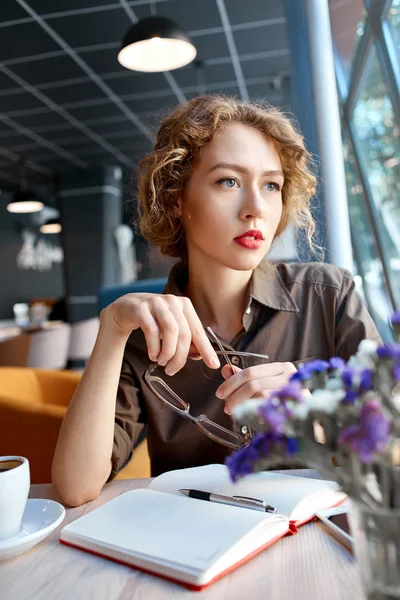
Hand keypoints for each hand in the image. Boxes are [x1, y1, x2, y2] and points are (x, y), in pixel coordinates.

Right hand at [101, 293, 219, 374]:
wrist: (125, 309)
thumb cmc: (153, 321)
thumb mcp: (172, 330)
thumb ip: (186, 341)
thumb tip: (199, 355)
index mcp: (185, 305)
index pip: (198, 331)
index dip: (206, 349)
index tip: (213, 364)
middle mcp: (172, 301)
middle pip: (184, 334)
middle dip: (180, 357)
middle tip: (173, 370)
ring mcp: (156, 303)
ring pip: (170, 331)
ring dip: (167, 352)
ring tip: (162, 362)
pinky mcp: (141, 308)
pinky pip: (152, 331)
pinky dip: (154, 347)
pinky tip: (153, 355)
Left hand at [215, 362, 296, 414]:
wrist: (312, 424)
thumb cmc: (289, 404)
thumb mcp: (267, 387)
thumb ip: (247, 378)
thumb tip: (226, 369)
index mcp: (283, 368)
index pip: (251, 371)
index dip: (232, 381)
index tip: (220, 393)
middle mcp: (290, 376)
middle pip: (252, 382)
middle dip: (233, 394)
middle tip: (225, 405)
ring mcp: (293, 391)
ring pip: (258, 394)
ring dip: (240, 403)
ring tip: (233, 411)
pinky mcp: (294, 406)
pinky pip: (266, 407)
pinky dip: (253, 411)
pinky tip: (248, 417)